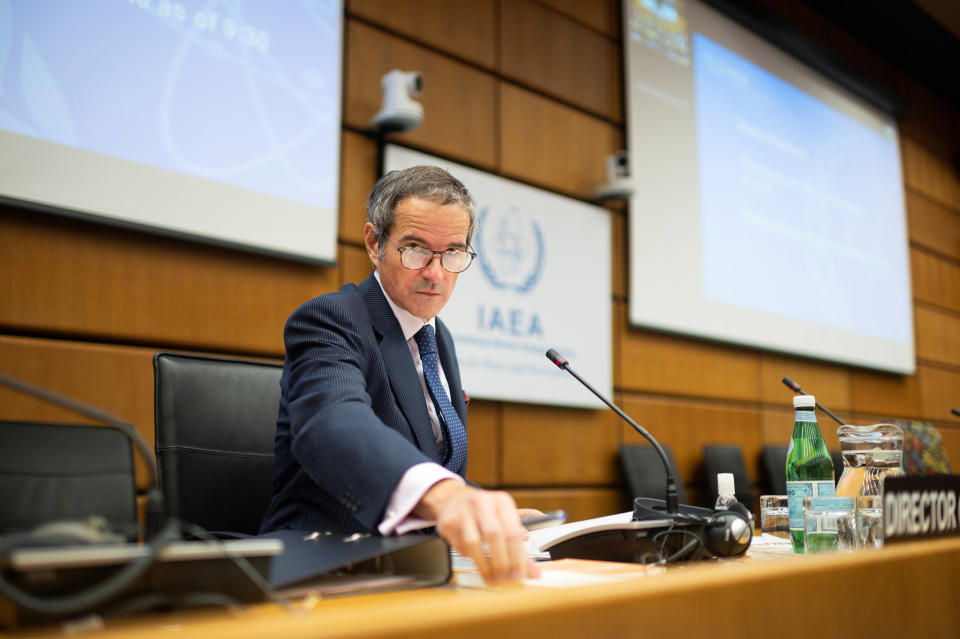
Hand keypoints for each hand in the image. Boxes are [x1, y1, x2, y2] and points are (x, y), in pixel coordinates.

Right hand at [415, 480, 540, 584]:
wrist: (453, 500)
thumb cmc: (484, 514)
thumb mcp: (504, 522)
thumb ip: (519, 548)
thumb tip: (535, 573)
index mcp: (502, 501)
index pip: (513, 533)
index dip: (518, 559)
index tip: (519, 577)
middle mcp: (482, 502)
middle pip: (494, 537)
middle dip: (501, 564)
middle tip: (506, 581)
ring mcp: (463, 511)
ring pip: (474, 543)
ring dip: (484, 566)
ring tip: (492, 579)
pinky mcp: (448, 522)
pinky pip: (460, 547)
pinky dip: (470, 558)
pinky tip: (476, 562)